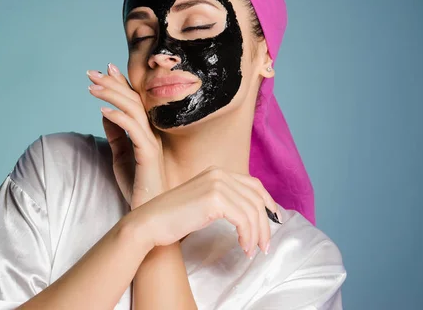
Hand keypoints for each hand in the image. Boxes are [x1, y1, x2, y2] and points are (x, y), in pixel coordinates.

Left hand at [87, 63, 165, 208]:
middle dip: (112, 83)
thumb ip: (116, 135)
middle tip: (91, 72)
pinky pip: (135, 130)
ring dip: (112, 95)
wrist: (148, 214)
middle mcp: (153, 133)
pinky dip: (118, 117)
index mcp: (147, 133)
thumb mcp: (121, 157)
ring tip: (92, 87)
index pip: (135, 102)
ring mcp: (153, 143)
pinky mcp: (149, 154)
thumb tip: (106, 112)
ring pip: (134, 110)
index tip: (105, 69)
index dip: (121, 83)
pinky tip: (103, 110)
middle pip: (134, 100)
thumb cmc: (137, 187)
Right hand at [132, 166, 280, 257]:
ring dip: (256, 234)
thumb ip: (224, 200)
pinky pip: (243, 219)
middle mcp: (219, 173)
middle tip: (264, 245)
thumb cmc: (173, 218)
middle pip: (256, 198)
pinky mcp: (214, 199)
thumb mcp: (203, 202)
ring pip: (252, 210)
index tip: (273, 219)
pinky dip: (247, 236)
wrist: (149, 223)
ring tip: (252, 250)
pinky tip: (243, 247)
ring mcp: (216, 184)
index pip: (253, 184)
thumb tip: (250, 213)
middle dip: (265, 223)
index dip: (268, 202)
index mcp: (217, 171)